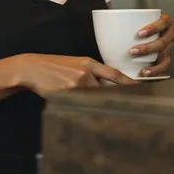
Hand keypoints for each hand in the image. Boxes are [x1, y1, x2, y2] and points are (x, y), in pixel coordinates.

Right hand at [14, 53, 135, 97]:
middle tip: (129, 108)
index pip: (114, 74)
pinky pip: (80, 103)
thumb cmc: (53, 67)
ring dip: (97, 105)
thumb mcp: (74, 64)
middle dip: (116, 98)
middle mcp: (85, 72)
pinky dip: (82, 107)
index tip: (141, 90)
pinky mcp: (67, 93)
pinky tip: (80, 109)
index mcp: (88, 62)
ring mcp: (76, 83)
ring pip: (94, 98)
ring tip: (100, 111)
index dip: (129, 83)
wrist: (32, 68)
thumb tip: (106, 85)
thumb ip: (90, 73)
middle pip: (107, 89)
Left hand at [130, 13, 173, 76]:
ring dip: (150, 61)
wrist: (148, 35)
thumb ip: (126, 16)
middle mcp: (170, 34)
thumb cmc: (140, 25)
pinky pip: (163, 66)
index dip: (153, 28)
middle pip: (162, 42)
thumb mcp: (137, 18)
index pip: (163, 23)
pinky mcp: (167, 58)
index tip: (139, 34)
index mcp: (165, 22)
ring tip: (138, 65)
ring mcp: (170, 47)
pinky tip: (145, 73)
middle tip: (132, 51)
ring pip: (163, 55)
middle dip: (147, 48)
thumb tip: (107, 10)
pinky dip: (154, 70)